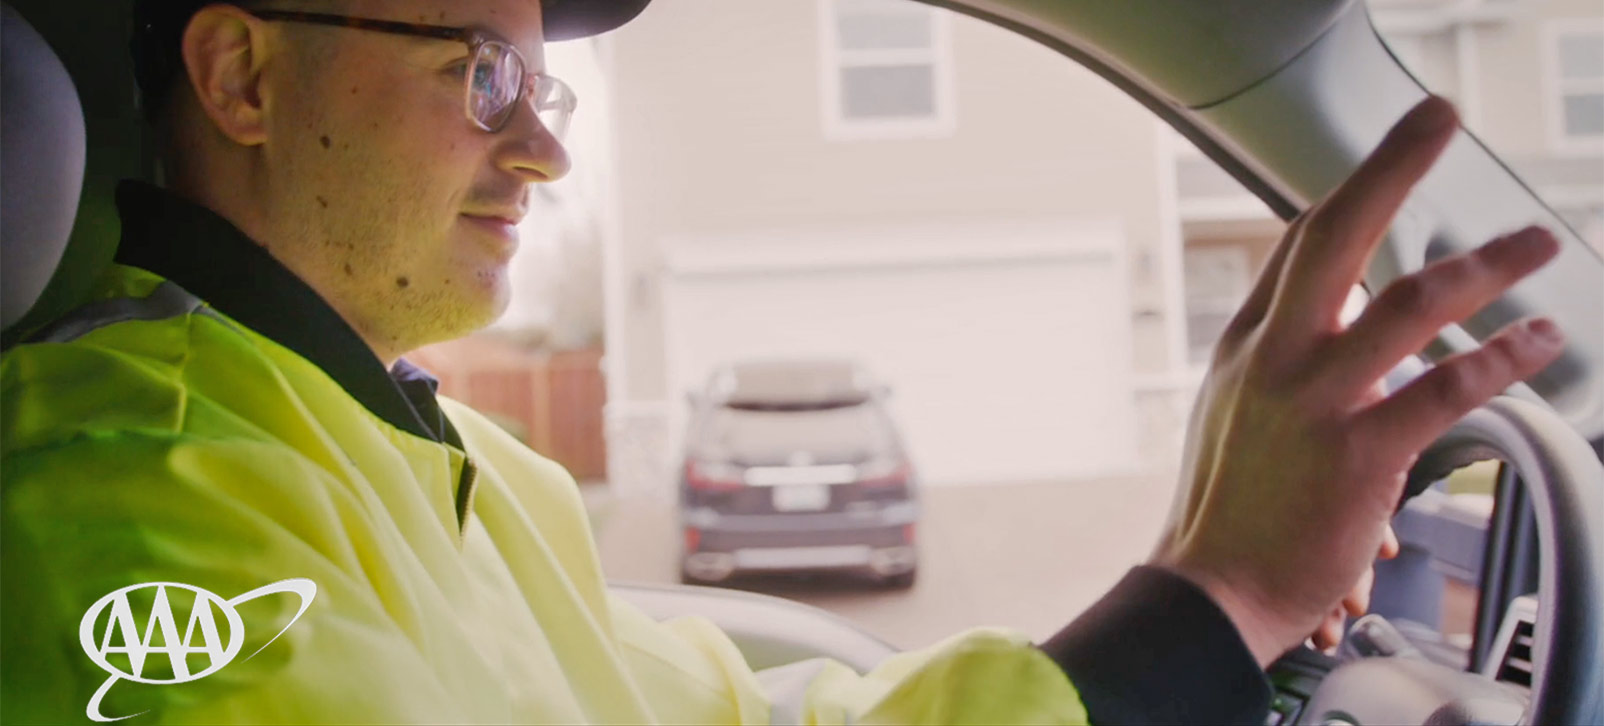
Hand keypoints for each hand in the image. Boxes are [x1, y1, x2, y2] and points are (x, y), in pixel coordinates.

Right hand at [1149, 96, 1565, 666]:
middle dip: (1393, 165)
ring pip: (1407, 303)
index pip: (1298, 245)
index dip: (1350, 193)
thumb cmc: (1227, 510)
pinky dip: (1502, 358)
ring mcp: (1316, 401)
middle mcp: (1276, 357)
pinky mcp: (1360, 452)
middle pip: (1337, 234)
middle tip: (1439, 118)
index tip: (1391, 159)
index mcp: (1245, 345)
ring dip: (1485, 264)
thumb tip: (1333, 321)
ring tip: (1538, 242)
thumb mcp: (1232, 413)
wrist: (1210, 589)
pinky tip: (1539, 342)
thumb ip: (1279, 359)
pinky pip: (1446, 388)